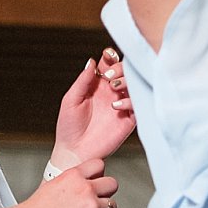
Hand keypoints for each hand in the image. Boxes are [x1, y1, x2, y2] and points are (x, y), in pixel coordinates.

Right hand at [23, 158, 118, 207]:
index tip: (93, 183)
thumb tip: (83, 184)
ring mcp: (90, 204)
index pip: (99, 165)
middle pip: (112, 184)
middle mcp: (85, 187)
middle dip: (106, 193)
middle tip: (95, 201)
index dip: (98, 175)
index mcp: (74, 175)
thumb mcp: (54, 184)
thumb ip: (72, 183)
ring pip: (112, 205)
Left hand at [53, 48, 133, 168]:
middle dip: (120, 68)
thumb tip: (91, 62)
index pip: (109, 64)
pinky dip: (130, 102)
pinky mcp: (129, 119)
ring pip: (135, 85)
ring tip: (114, 88)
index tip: (108, 55)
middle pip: (125, 70)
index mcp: (97, 85)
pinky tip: (116, 106)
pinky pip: (138, 105)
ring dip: (127, 82)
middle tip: (110, 76)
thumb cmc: (69, 127)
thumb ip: (83, 80)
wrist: (74, 152)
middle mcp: (112, 92)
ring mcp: (121, 104)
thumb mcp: (71, 100)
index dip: (110, 56)